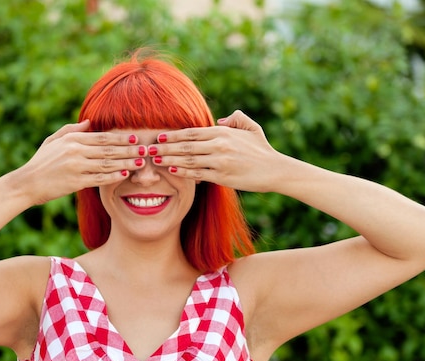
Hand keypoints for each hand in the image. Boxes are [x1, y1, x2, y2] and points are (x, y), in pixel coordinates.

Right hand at [10, 120, 144, 204]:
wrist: (27, 183)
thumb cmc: (41, 162)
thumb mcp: (53, 141)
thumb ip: (72, 130)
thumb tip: (90, 122)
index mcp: (72, 139)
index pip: (103, 137)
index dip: (121, 137)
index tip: (136, 137)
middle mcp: (76, 151)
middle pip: (109, 149)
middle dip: (129, 149)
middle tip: (145, 150)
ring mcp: (76, 167)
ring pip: (108, 163)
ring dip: (126, 163)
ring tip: (141, 163)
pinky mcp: (76, 182)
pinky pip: (100, 178)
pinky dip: (114, 176)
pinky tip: (125, 175)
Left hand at [151, 110, 285, 192]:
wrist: (276, 170)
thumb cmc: (262, 149)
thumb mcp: (251, 128)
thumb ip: (235, 118)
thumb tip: (218, 120)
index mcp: (222, 132)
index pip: (191, 132)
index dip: (172, 134)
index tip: (158, 136)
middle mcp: (219, 145)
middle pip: (185, 145)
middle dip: (165, 147)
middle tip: (148, 149)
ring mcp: (220, 161)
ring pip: (188, 159)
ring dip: (169, 159)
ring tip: (155, 160)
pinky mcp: (222, 177)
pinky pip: (197, 174)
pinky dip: (183, 172)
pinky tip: (171, 170)